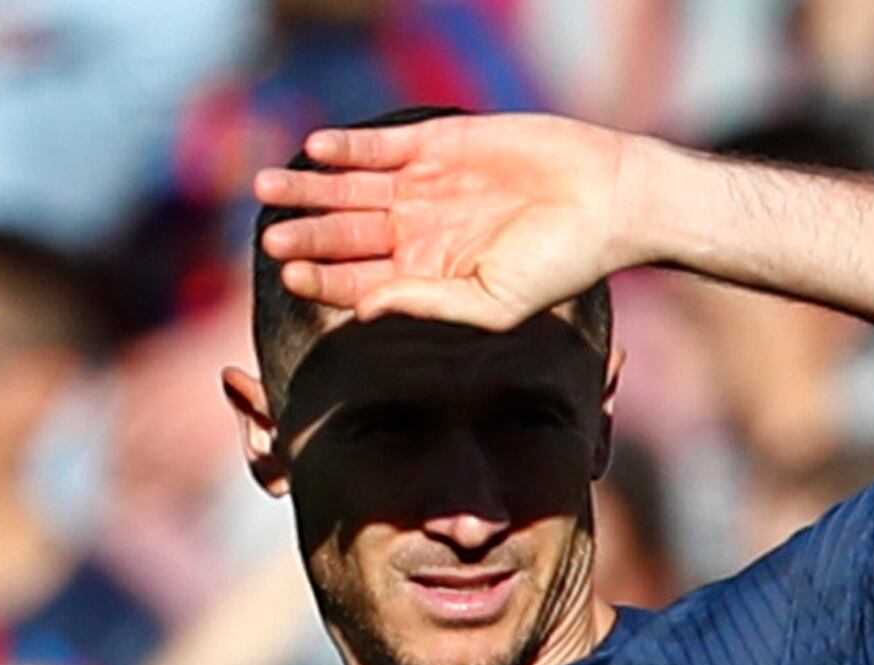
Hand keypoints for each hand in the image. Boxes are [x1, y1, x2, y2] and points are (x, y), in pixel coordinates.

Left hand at [253, 113, 640, 329]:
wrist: (606, 200)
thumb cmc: (560, 265)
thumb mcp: (493, 304)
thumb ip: (428, 305)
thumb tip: (365, 311)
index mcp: (426, 277)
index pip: (358, 281)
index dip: (322, 278)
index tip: (290, 274)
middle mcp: (417, 233)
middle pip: (344, 235)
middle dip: (305, 233)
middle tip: (269, 232)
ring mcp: (424, 187)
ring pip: (350, 188)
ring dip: (309, 188)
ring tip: (267, 186)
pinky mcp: (439, 143)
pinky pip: (381, 145)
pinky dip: (348, 146)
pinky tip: (317, 148)